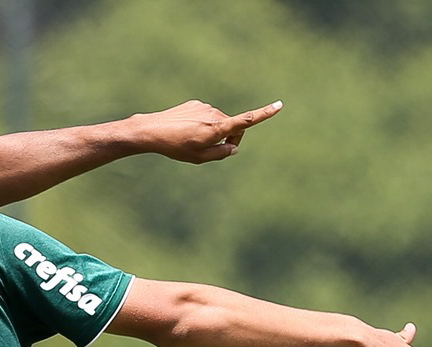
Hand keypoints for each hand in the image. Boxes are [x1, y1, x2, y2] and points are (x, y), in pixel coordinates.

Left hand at [133, 99, 282, 163]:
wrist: (152, 130)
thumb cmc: (176, 147)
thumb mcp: (199, 158)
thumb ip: (221, 153)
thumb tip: (235, 147)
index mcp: (217, 128)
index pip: (246, 121)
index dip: (264, 114)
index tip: (279, 105)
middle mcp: (214, 114)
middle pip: (232, 127)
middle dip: (229, 138)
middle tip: (212, 150)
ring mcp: (204, 107)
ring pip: (218, 122)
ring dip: (213, 131)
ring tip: (192, 139)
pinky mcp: (195, 104)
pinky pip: (206, 116)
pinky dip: (202, 124)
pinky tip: (185, 130)